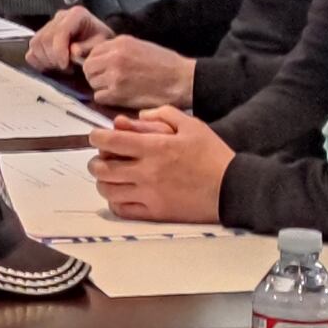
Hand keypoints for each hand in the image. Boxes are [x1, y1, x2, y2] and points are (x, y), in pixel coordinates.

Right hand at [27, 7, 109, 74]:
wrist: (98, 41)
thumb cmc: (101, 42)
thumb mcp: (101, 44)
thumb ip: (88, 48)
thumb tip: (72, 52)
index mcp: (76, 14)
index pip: (60, 32)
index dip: (59, 51)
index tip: (66, 66)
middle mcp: (60, 16)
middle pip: (45, 38)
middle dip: (54, 58)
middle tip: (67, 68)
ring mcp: (48, 25)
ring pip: (35, 44)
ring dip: (46, 60)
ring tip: (62, 66)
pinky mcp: (41, 36)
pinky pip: (31, 51)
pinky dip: (39, 61)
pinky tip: (53, 65)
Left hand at [76, 35, 196, 110]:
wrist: (182, 80)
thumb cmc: (166, 64)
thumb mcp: (140, 46)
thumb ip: (119, 49)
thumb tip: (101, 57)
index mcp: (120, 42)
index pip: (93, 52)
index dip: (97, 62)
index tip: (105, 69)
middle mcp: (114, 56)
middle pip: (88, 68)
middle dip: (95, 75)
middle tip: (109, 81)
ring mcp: (115, 75)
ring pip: (92, 83)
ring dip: (101, 88)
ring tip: (118, 89)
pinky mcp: (118, 93)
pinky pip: (99, 97)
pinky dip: (107, 99)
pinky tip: (120, 97)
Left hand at [86, 110, 233, 223]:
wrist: (232, 188)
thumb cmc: (212, 154)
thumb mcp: (192, 125)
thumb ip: (163, 115)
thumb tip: (138, 117)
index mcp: (155, 147)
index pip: (112, 141)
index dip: (97, 137)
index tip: (96, 136)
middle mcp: (147, 172)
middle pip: (103, 168)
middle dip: (96, 161)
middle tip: (100, 158)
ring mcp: (149, 194)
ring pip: (108, 191)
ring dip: (103, 181)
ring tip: (109, 176)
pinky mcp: (155, 212)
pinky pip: (122, 210)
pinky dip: (115, 202)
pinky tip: (121, 194)